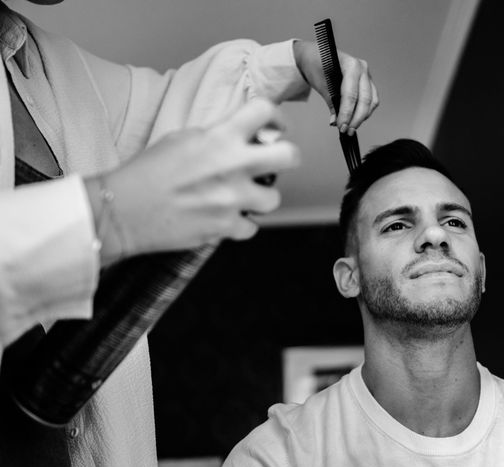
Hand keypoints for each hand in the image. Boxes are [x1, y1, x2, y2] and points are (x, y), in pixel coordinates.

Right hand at [86, 99, 299, 264]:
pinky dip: (239, 225)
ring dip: (261, 198)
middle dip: (287, 157)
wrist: (122, 210)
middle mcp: (232, 166)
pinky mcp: (225, 228)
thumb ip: (217, 135)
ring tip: (242, 196)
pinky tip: (223, 218)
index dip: (275, 116)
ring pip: (273, 199)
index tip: (273, 126)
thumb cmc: (147, 173)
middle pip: (290, 156)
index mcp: (219, 137)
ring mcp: (232, 199)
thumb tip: (245, 136)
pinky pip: (251, 228)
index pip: (264, 110)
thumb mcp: (182, 139)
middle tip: (274, 162)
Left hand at [293, 40, 378, 135]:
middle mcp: (363, 69)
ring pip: (371, 101)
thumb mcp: (320, 84)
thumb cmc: (316, 65)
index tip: (341, 126)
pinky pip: (371, 100)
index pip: (351, 95)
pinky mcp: (367, 82)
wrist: (316, 55)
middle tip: (346, 131)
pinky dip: (364, 111)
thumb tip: (336, 122)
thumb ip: (331, 102)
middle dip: (356, 118)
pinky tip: (354, 119)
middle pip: (365, 100)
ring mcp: (367, 75)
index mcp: (351, 65)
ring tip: (350, 128)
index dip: (346, 113)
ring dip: (362, 117)